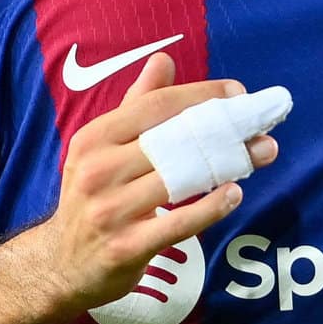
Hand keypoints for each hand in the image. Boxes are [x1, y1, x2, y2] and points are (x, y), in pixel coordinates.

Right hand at [41, 52, 277, 313]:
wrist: (61, 264)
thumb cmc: (92, 197)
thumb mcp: (102, 147)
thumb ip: (135, 106)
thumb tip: (163, 60)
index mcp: (94, 138)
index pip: (156, 106)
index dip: (201, 96)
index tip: (237, 95)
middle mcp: (98, 170)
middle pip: (173, 140)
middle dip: (223, 130)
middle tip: (261, 127)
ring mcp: (111, 211)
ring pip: (180, 179)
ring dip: (227, 166)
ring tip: (260, 154)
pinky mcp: (127, 247)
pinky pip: (179, 223)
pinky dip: (211, 207)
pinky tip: (234, 194)